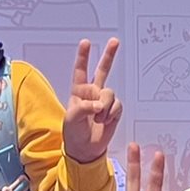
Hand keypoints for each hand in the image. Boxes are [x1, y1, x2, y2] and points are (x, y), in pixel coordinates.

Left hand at [63, 37, 122, 163]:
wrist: (86, 149)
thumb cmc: (74, 133)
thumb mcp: (72, 119)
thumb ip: (84, 107)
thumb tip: (99, 104)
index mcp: (78, 92)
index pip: (80, 70)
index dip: (83, 56)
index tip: (86, 42)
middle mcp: (92, 93)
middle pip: (102, 70)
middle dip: (109, 55)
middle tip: (114, 41)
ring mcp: (104, 101)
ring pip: (110, 94)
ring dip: (105, 107)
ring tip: (98, 119)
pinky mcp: (114, 110)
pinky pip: (117, 106)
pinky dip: (111, 114)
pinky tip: (105, 121)